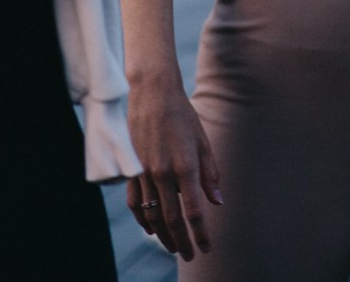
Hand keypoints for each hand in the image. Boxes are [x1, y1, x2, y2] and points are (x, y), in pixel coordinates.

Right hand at [126, 77, 221, 261]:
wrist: (153, 93)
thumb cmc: (182, 115)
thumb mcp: (202, 141)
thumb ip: (210, 174)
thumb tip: (217, 202)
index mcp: (184, 166)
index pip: (194, 211)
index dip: (201, 233)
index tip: (207, 248)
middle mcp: (163, 173)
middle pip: (172, 219)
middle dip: (182, 241)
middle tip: (190, 255)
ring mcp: (144, 172)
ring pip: (152, 215)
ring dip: (163, 235)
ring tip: (173, 246)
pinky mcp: (132, 169)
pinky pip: (136, 202)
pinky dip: (143, 219)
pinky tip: (150, 227)